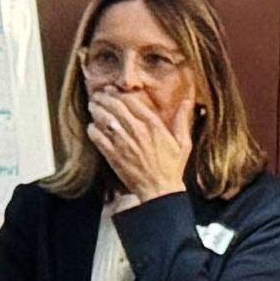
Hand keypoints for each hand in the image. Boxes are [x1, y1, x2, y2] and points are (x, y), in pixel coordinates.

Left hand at [88, 79, 192, 203]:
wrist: (159, 191)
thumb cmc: (172, 168)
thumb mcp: (183, 143)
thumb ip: (182, 121)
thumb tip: (187, 102)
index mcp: (154, 126)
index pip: (132, 102)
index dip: (119, 93)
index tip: (112, 90)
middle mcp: (138, 132)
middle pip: (116, 107)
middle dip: (104, 98)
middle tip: (98, 95)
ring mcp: (124, 143)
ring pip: (104, 119)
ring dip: (96, 110)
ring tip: (92, 105)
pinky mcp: (114, 155)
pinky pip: (98, 137)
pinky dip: (93, 130)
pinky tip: (92, 127)